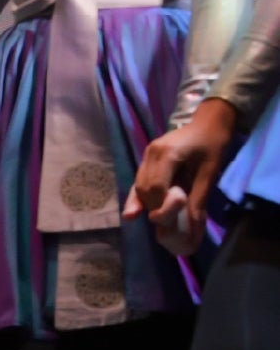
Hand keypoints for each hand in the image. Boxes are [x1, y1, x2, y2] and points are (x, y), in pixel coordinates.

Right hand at [126, 97, 234, 256]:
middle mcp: (151, 154)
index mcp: (167, 154)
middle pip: (144, 188)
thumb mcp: (209, 172)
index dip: (162, 207)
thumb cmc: (213, 144)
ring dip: (146, 203)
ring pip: (138, 185)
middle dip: (153, 207)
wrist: (210, 121)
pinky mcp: (147, 158)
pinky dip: (140, 196)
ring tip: (158, 216)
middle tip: (166, 223)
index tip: (172, 221)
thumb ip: (197, 199)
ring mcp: (147, 155)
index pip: (156, 187)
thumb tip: (193, 229)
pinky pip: (139, 180)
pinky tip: (135, 211)